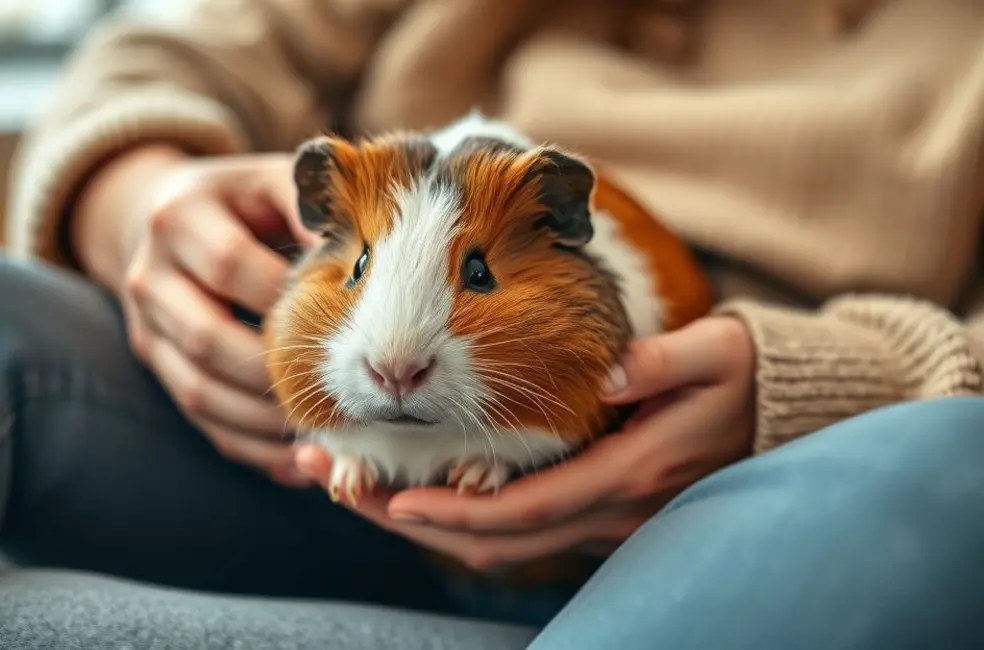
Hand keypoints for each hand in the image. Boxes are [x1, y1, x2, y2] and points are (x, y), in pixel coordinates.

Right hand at [74, 146, 319, 485]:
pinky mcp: (156, 365)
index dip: (291, 298)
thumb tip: (370, 255)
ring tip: (328, 431)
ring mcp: (145, 328)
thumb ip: (314, 207)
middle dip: (279, 373)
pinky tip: (299, 458)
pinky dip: (251, 445)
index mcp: (179, 219)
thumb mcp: (274, 183)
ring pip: (200, 391)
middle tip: (347, 391)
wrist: (168, 215)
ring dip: (266, 421)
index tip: (353, 323)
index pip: (234, 267)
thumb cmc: (245, 201)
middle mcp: (149, 277)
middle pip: (210, 339)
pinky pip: (199, 419)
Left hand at [297, 316, 756, 569]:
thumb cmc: (746, 377)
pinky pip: (525, 526)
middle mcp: (613, 508)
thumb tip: (605, 373)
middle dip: (417, 521)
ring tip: (365, 488)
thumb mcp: (715, 355)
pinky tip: (428, 487)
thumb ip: (659, 364)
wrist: (785, 413)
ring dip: (433, 522)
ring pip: (506, 541)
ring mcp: (608, 515)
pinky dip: (469, 515)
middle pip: (499, 539)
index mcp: (631, 472)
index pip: (527, 509)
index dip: (456, 511)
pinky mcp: (604, 504)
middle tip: (344, 488)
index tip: (393, 499)